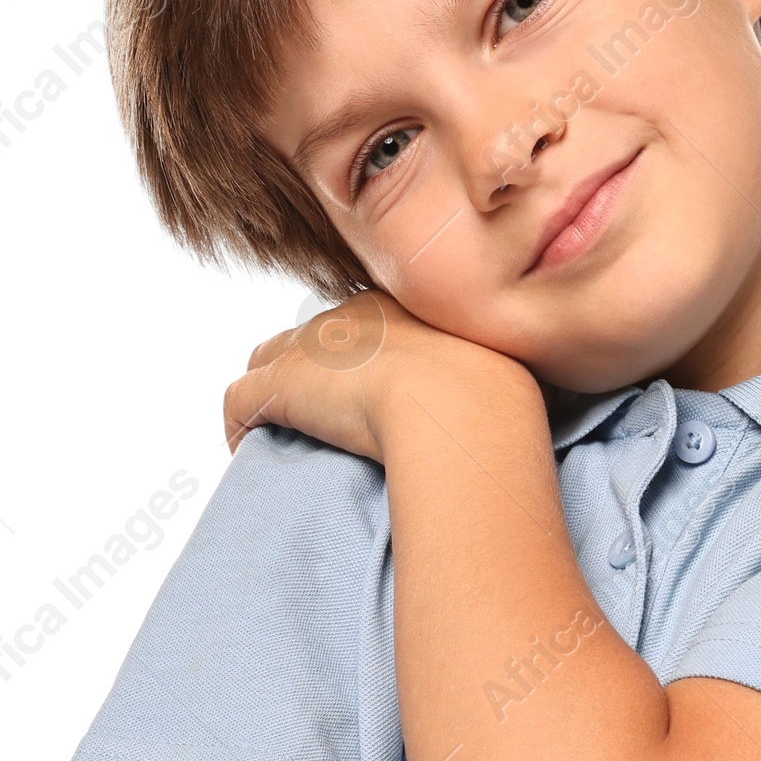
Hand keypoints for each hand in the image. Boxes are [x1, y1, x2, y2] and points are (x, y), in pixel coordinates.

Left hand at [222, 291, 524, 459]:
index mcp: (405, 307)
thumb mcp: (510, 378)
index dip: (367, 362)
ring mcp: (312, 349)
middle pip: (315, 338)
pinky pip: (240, 402)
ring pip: (271, 363)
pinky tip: (253, 454)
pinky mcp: (281, 385)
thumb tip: (521, 424)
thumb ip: (503, 389)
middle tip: (335, 421)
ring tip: (292, 440)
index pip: (368, 324)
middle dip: (317, 374)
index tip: (381, 397)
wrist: (459, 404)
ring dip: (277, 397)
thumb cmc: (501, 398)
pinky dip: (240, 428)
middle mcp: (352, 315)